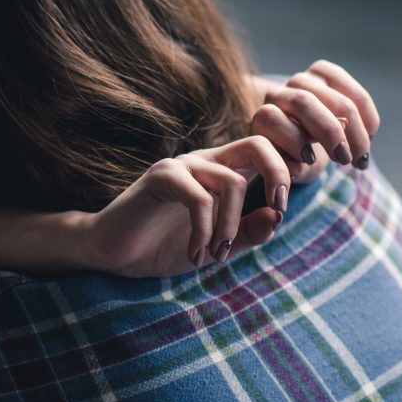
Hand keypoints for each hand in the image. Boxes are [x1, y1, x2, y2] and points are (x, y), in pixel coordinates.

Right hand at [82, 136, 289, 276]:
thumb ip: (248, 233)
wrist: (113, 253)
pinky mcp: (161, 177)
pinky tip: (194, 255)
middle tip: (277, 210)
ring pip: (232, 182)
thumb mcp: (216, 246)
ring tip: (215, 257)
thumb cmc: (162, 246)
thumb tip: (277, 215)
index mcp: (222, 172)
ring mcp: (182, 166)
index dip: (288, 167)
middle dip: (279, 175)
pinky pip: (200, 199)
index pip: (266, 150)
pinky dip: (204, 232)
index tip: (284, 206)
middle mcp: (205, 162)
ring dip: (230, 227)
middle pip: (258, 145)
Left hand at [250, 60, 380, 182]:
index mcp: (263, 118)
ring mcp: (301, 79)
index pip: (270, 118)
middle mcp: (279, 93)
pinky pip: (350, 87)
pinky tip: (372, 131)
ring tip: (362, 153)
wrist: (307, 141)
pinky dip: (365, 110)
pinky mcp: (323, 71)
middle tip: (346, 159)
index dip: (292, 139)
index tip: (310, 161)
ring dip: (354, 128)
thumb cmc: (299, 159)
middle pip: (304, 103)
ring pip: (332, 98)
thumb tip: (296, 168)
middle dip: (330, 132)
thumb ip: (290, 167)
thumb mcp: (292, 168)